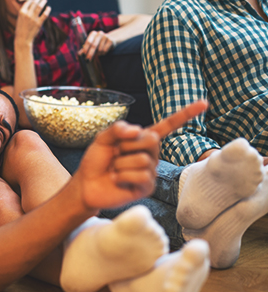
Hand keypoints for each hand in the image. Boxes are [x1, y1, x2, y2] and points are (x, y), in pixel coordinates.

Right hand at [14, 0, 50, 48]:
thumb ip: (25, 12)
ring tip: (45, 0)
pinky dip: (47, 10)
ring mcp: (33, 18)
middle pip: (34, 3)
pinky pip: (45, 14)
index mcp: (21, 12)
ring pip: (40, 7)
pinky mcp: (39, 23)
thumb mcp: (20, 18)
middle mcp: (27, 14)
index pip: (28, 2)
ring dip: (43, 2)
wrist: (23, 39)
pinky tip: (48, 7)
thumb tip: (31, 4)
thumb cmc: (21, 29)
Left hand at [75, 100, 207, 209]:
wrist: (87, 184)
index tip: (204, 104)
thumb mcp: (103, 138)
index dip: (185, 115)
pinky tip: (117, 180)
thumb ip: (118, 129)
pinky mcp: (147, 187)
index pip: (167, 126)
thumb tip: (138, 130)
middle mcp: (151, 154)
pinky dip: (123, 176)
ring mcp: (151, 171)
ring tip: (114, 170)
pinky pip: (141, 176)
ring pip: (143, 160)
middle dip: (128, 145)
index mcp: (142, 139)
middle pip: (151, 140)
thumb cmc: (96, 161)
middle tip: (116, 154)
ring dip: (121, 164)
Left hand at [78, 31, 115, 57]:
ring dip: (98, 54)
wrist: (111, 39)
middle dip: (90, 54)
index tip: (84, 55)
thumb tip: (77, 58)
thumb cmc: (98, 43)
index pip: (88, 42)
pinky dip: (103, 53)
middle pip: (93, 45)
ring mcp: (105, 36)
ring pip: (100, 49)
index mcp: (93, 33)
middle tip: (88, 60)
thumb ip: (84, 50)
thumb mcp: (91, 45)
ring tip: (98, 54)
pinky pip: (105, 50)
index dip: (86, 49)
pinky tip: (103, 52)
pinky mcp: (110, 40)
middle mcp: (99, 33)